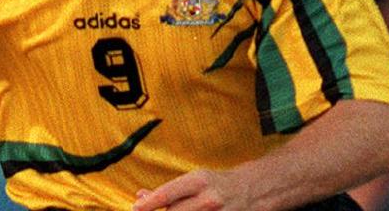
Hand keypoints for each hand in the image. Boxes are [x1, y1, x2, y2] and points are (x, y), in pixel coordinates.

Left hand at [133, 169, 249, 210]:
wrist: (253, 190)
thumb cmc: (218, 183)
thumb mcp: (194, 180)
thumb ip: (168, 191)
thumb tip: (140, 197)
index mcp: (199, 181)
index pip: (167, 194)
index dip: (148, 204)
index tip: (136, 208)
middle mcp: (208, 199)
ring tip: (182, 209)